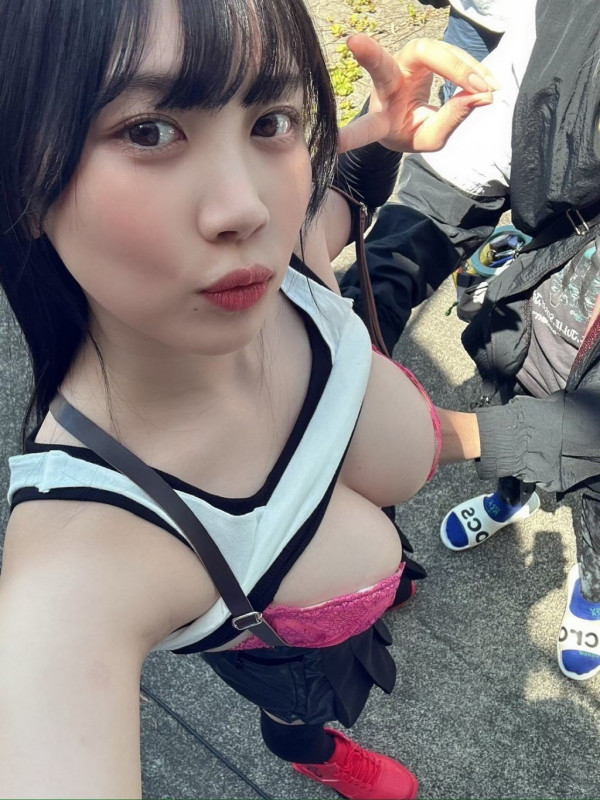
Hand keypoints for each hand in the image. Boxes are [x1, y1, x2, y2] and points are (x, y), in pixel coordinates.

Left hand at [337, 34, 499, 153]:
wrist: (403, 122)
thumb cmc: (410, 132)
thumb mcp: (429, 138)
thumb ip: (451, 120)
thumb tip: (482, 96)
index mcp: (383, 108)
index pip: (370, 103)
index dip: (363, 79)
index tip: (351, 42)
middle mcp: (390, 80)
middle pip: (417, 54)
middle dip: (448, 64)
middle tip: (477, 85)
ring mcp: (405, 62)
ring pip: (437, 52)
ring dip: (467, 68)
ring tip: (489, 89)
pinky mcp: (422, 55)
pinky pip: (450, 54)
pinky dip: (473, 67)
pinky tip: (489, 82)